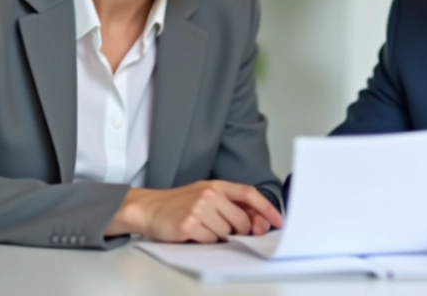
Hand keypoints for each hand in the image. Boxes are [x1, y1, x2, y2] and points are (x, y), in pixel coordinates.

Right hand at [107, 180, 282, 242]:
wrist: (149, 207)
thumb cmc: (179, 203)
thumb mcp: (206, 194)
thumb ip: (230, 204)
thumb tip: (256, 221)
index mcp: (217, 185)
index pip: (249, 195)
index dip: (266, 208)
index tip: (277, 220)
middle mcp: (210, 195)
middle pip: (241, 220)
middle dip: (240, 231)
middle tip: (229, 231)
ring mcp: (199, 209)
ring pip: (226, 233)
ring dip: (219, 236)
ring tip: (204, 227)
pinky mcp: (189, 224)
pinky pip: (211, 240)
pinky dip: (206, 241)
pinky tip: (195, 233)